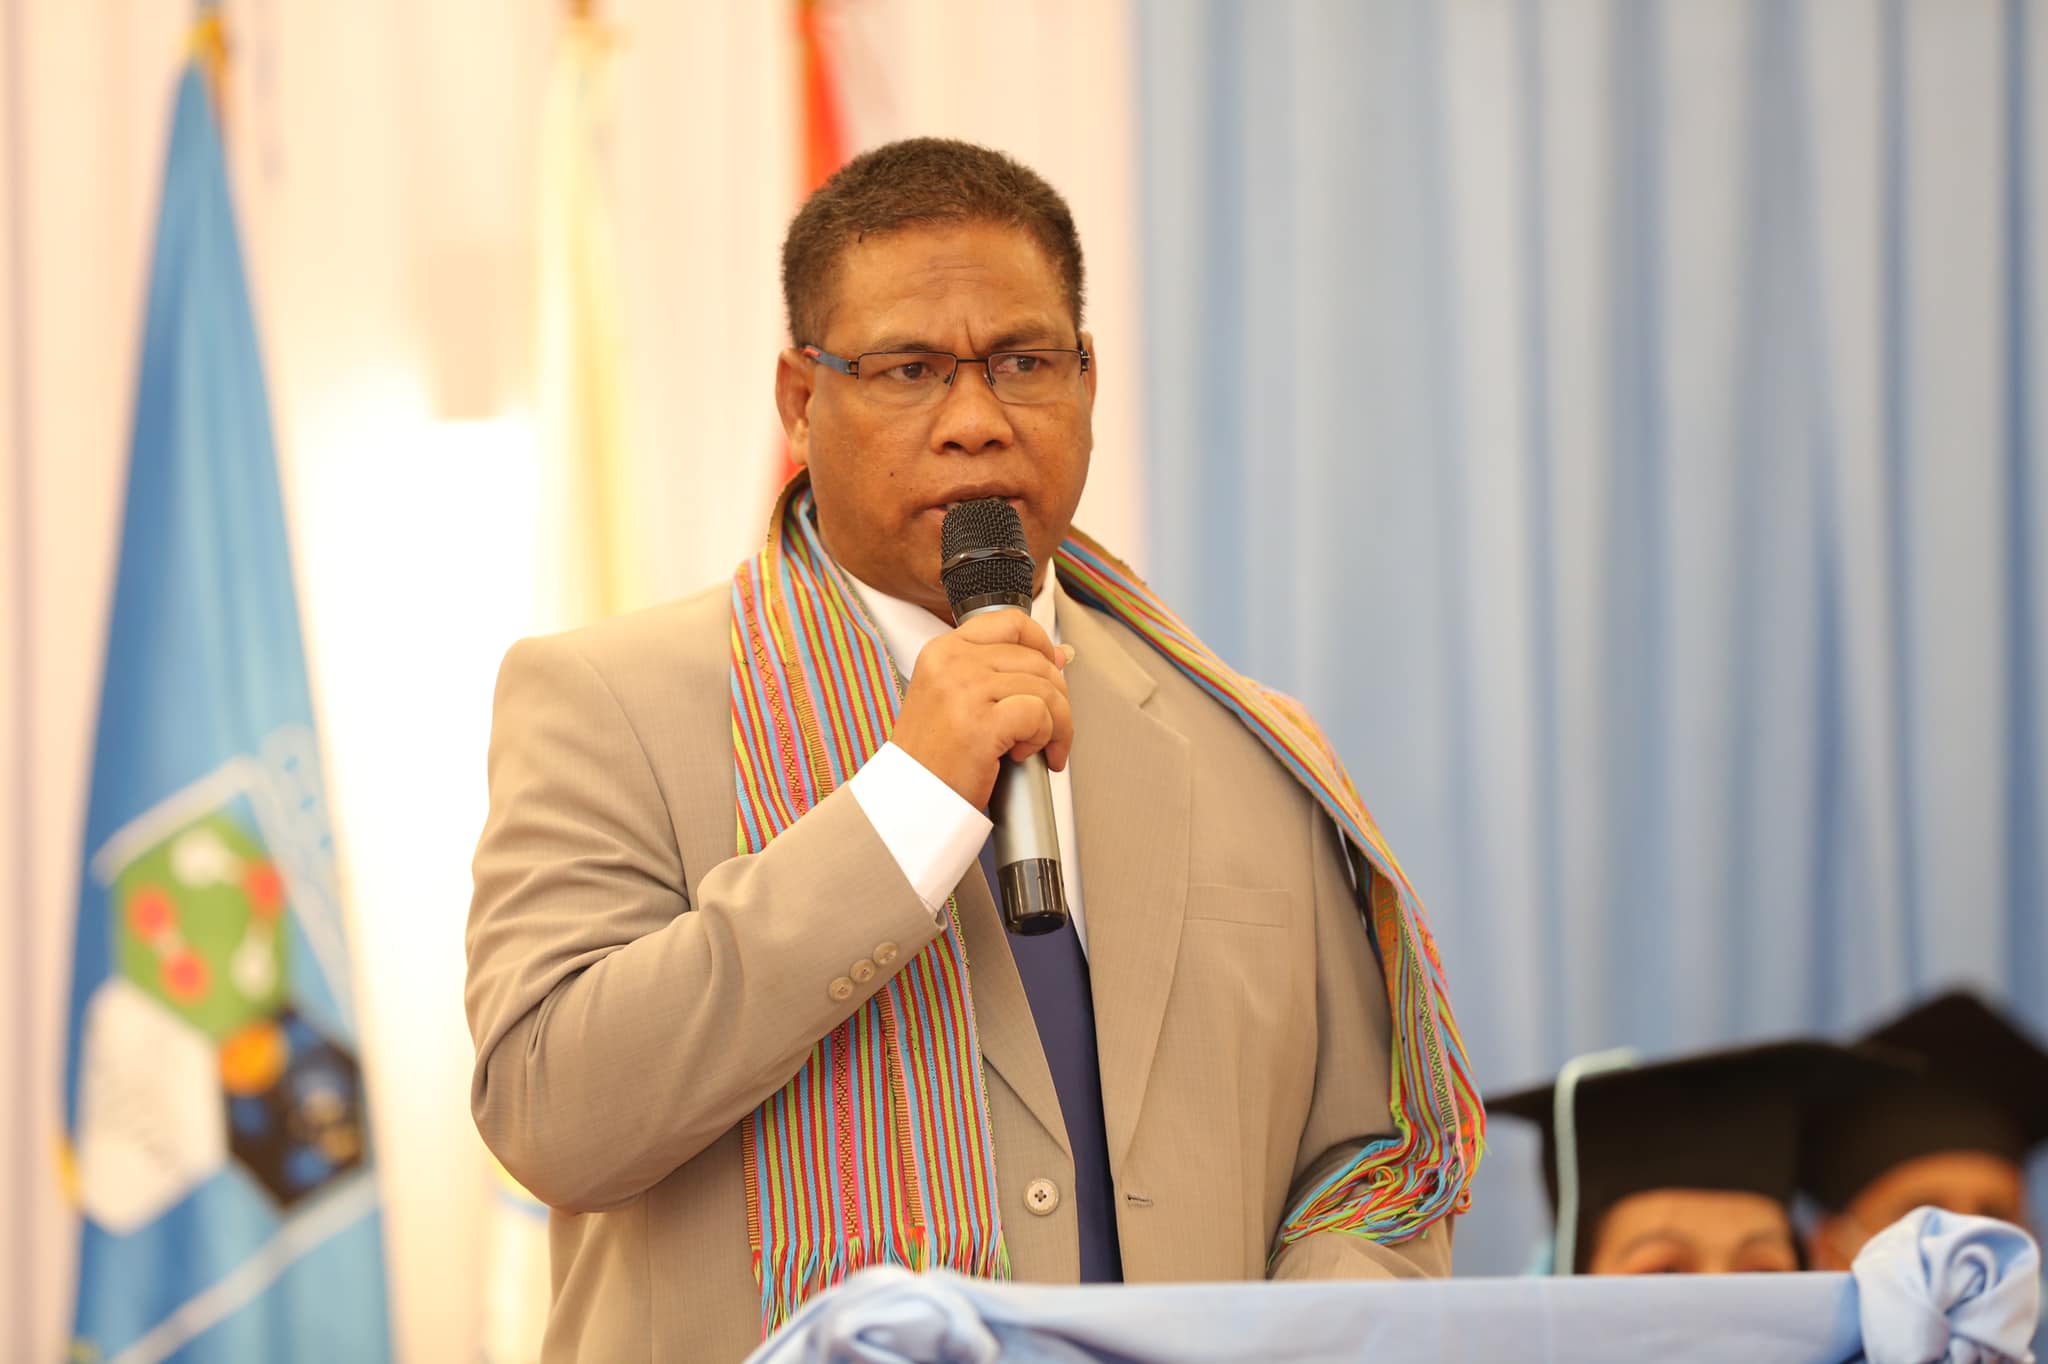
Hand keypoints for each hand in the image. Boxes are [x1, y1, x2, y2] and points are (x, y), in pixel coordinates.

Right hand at [889, 611, 1075, 808]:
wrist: (909, 802)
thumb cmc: (935, 758)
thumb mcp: (960, 701)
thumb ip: (1003, 673)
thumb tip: (1058, 655)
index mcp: (944, 651)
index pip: (1011, 623)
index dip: (1041, 646)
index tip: (1050, 675)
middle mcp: (951, 662)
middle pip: (1036, 660)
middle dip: (1058, 698)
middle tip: (1050, 729)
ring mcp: (964, 690)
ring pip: (1045, 688)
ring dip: (1056, 725)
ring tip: (1040, 748)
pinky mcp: (980, 723)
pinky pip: (1039, 715)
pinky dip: (1044, 739)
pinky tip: (1022, 755)